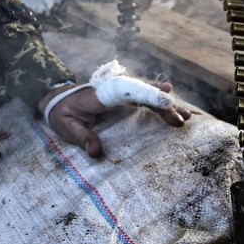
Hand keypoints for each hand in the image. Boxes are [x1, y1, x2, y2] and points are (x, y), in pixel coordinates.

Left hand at [42, 79, 190, 158]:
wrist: (56, 99)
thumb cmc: (62, 113)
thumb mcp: (66, 127)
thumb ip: (81, 138)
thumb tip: (96, 153)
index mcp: (100, 94)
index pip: (127, 91)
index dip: (147, 94)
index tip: (165, 101)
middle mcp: (114, 90)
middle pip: (142, 92)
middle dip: (162, 104)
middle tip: (181, 118)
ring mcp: (120, 93)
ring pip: (146, 95)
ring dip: (166, 105)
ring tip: (186, 116)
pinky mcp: (123, 99)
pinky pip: (144, 99)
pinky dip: (159, 104)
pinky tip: (174, 109)